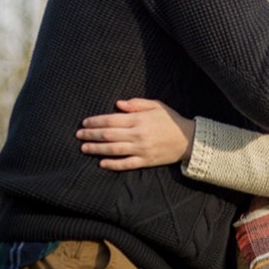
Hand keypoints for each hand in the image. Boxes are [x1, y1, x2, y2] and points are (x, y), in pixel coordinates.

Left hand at [76, 98, 194, 170]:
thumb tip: (118, 104)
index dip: (96, 121)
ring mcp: (141, 149)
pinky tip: (101, 163)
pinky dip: (112, 164)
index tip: (85, 122)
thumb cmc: (171, 120)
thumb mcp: (157, 105)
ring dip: (97, 149)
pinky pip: (126, 164)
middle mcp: (139, 134)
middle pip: (109, 134)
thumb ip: (137, 104)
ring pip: (114, 150)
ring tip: (84, 148)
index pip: (112, 120)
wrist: (189, 139)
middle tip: (79, 135)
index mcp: (140, 119)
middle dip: (91, 135)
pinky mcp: (146, 161)